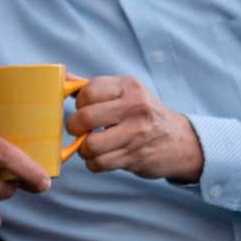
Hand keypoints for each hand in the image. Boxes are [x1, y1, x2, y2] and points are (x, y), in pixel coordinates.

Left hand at [67, 75, 202, 181]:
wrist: (180, 141)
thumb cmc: (143, 114)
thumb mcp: (124, 92)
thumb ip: (92, 87)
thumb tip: (60, 77)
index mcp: (128, 86)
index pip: (87, 92)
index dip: (78, 103)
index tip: (83, 110)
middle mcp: (135, 107)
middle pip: (85, 118)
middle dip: (75, 127)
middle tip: (79, 130)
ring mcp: (137, 133)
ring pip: (90, 145)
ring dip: (84, 149)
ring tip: (90, 145)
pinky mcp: (135, 157)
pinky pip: (99, 163)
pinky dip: (94, 163)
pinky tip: (101, 157)